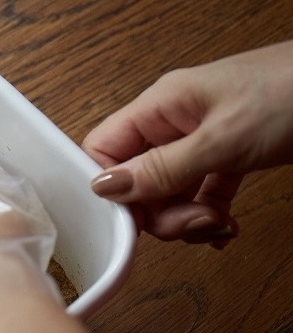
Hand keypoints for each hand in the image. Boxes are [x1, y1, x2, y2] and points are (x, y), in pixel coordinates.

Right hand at [83, 41, 292, 246]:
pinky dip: (209, 215)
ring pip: (168, 193)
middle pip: (136, 180)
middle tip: (188, 224)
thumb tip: (106, 188)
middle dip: (157, 213)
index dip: (107, 190)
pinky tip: (225, 226)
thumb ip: (162, 169)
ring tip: (215, 225)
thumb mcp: (223, 140)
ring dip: (186, 219)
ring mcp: (201, 138)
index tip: (127, 221)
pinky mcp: (229, 153)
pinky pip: (200, 193)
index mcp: (161, 106)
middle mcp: (174, 122)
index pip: (103, 150)